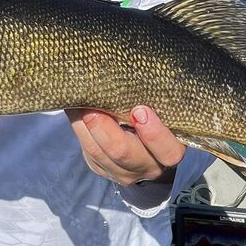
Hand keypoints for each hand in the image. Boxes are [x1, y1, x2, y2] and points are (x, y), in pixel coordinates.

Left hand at [66, 106, 184, 186]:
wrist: (147, 144)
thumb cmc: (159, 117)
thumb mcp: (164, 111)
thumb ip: (154, 101)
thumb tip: (131, 74)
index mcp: (170, 151)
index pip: (167, 150)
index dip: (153, 132)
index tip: (139, 110)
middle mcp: (147, 166)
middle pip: (121, 152)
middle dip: (103, 126)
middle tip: (94, 104)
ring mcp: (122, 171)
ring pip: (96, 151)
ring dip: (84, 123)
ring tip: (78, 100)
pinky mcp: (101, 168)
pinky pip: (86, 150)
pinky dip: (79, 127)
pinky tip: (75, 108)